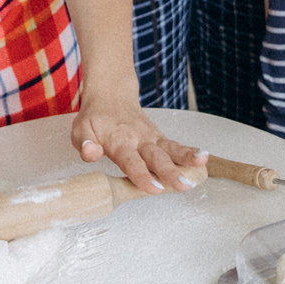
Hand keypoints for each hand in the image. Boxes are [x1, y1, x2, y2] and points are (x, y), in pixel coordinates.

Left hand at [71, 91, 206, 192]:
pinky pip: (175, 145)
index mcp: (118, 141)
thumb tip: (90, 152)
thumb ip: (84, 144)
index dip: (143, 176)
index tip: (155, 189)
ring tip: (203, 163)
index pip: (132, 162)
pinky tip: (204, 158)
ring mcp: (151, 137)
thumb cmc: (95, 118)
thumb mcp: (80, 130)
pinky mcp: (159, 137)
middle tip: (184, 185)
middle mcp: (138, 139)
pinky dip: (189, 151)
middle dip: (170, 172)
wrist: (110, 95)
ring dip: (187, 157)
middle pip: (156, 157)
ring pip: (171, 148)